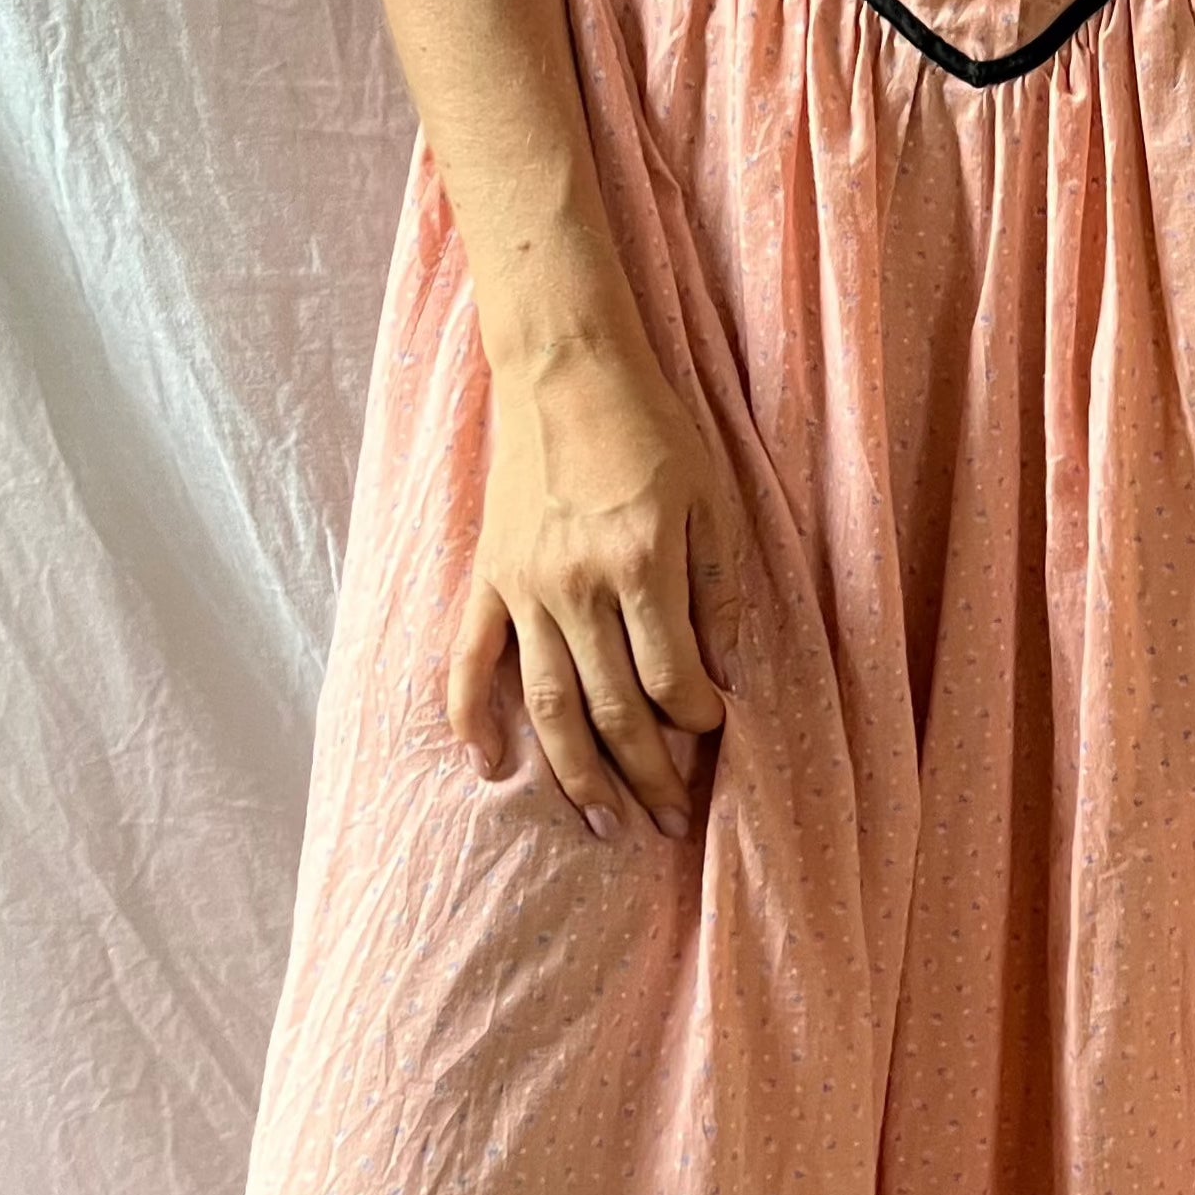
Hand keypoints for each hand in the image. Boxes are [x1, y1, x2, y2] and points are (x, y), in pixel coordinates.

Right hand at [447, 330, 729, 843]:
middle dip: (647, 773)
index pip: (670, 675)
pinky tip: (491, 768)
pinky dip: (473, 719)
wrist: (567, 370)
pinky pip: (471, 662)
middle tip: (670, 821)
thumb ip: (718, 585)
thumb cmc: (652, 428)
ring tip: (602, 825)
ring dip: (576, 774)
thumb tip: (724, 671)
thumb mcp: (711, 495)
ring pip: (547, 704)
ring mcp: (525, 587)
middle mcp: (578, 586)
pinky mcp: (489, 578)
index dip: (697, 717)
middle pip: (611, 707)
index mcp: (641, 563)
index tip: (715, 731)